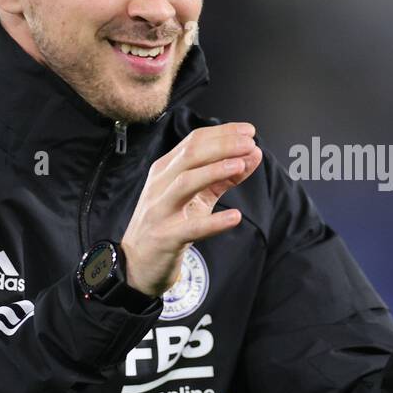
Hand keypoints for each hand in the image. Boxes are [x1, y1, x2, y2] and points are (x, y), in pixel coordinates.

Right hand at [119, 122, 262, 296]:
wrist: (139, 262)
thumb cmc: (170, 222)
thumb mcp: (197, 196)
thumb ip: (223, 176)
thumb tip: (252, 155)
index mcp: (166, 170)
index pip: (193, 141)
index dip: (222, 133)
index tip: (248, 131)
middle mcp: (160, 185)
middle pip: (190, 156)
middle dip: (221, 145)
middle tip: (249, 143)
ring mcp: (161, 210)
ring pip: (185, 183)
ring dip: (214, 171)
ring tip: (240, 164)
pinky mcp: (166, 237)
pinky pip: (191, 228)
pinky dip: (214, 222)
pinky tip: (234, 217)